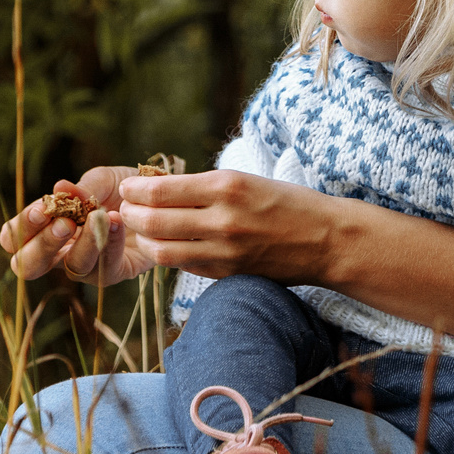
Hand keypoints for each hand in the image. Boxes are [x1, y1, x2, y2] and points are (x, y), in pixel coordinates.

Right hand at [0, 167, 155, 284]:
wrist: (163, 197)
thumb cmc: (124, 188)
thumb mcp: (102, 180)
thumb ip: (81, 187)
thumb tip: (60, 187)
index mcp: (46, 227)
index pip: (15, 238)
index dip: (21, 229)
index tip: (41, 210)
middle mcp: (61, 252)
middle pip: (29, 266)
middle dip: (41, 246)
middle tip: (63, 223)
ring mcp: (88, 266)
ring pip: (72, 269)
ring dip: (82, 243)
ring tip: (96, 217)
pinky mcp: (116, 272)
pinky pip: (106, 268)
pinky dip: (109, 243)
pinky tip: (116, 222)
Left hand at [111, 168, 342, 283]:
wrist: (327, 240)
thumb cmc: (287, 203)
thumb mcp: (246, 180)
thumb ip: (203, 186)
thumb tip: (158, 190)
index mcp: (227, 186)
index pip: (160, 191)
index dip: (135, 190)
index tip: (127, 188)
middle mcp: (223, 219)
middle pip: (154, 222)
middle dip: (132, 215)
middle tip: (126, 210)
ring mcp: (225, 251)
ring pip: (162, 251)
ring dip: (145, 240)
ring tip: (142, 230)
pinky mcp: (228, 273)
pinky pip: (185, 265)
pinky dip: (170, 254)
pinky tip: (168, 244)